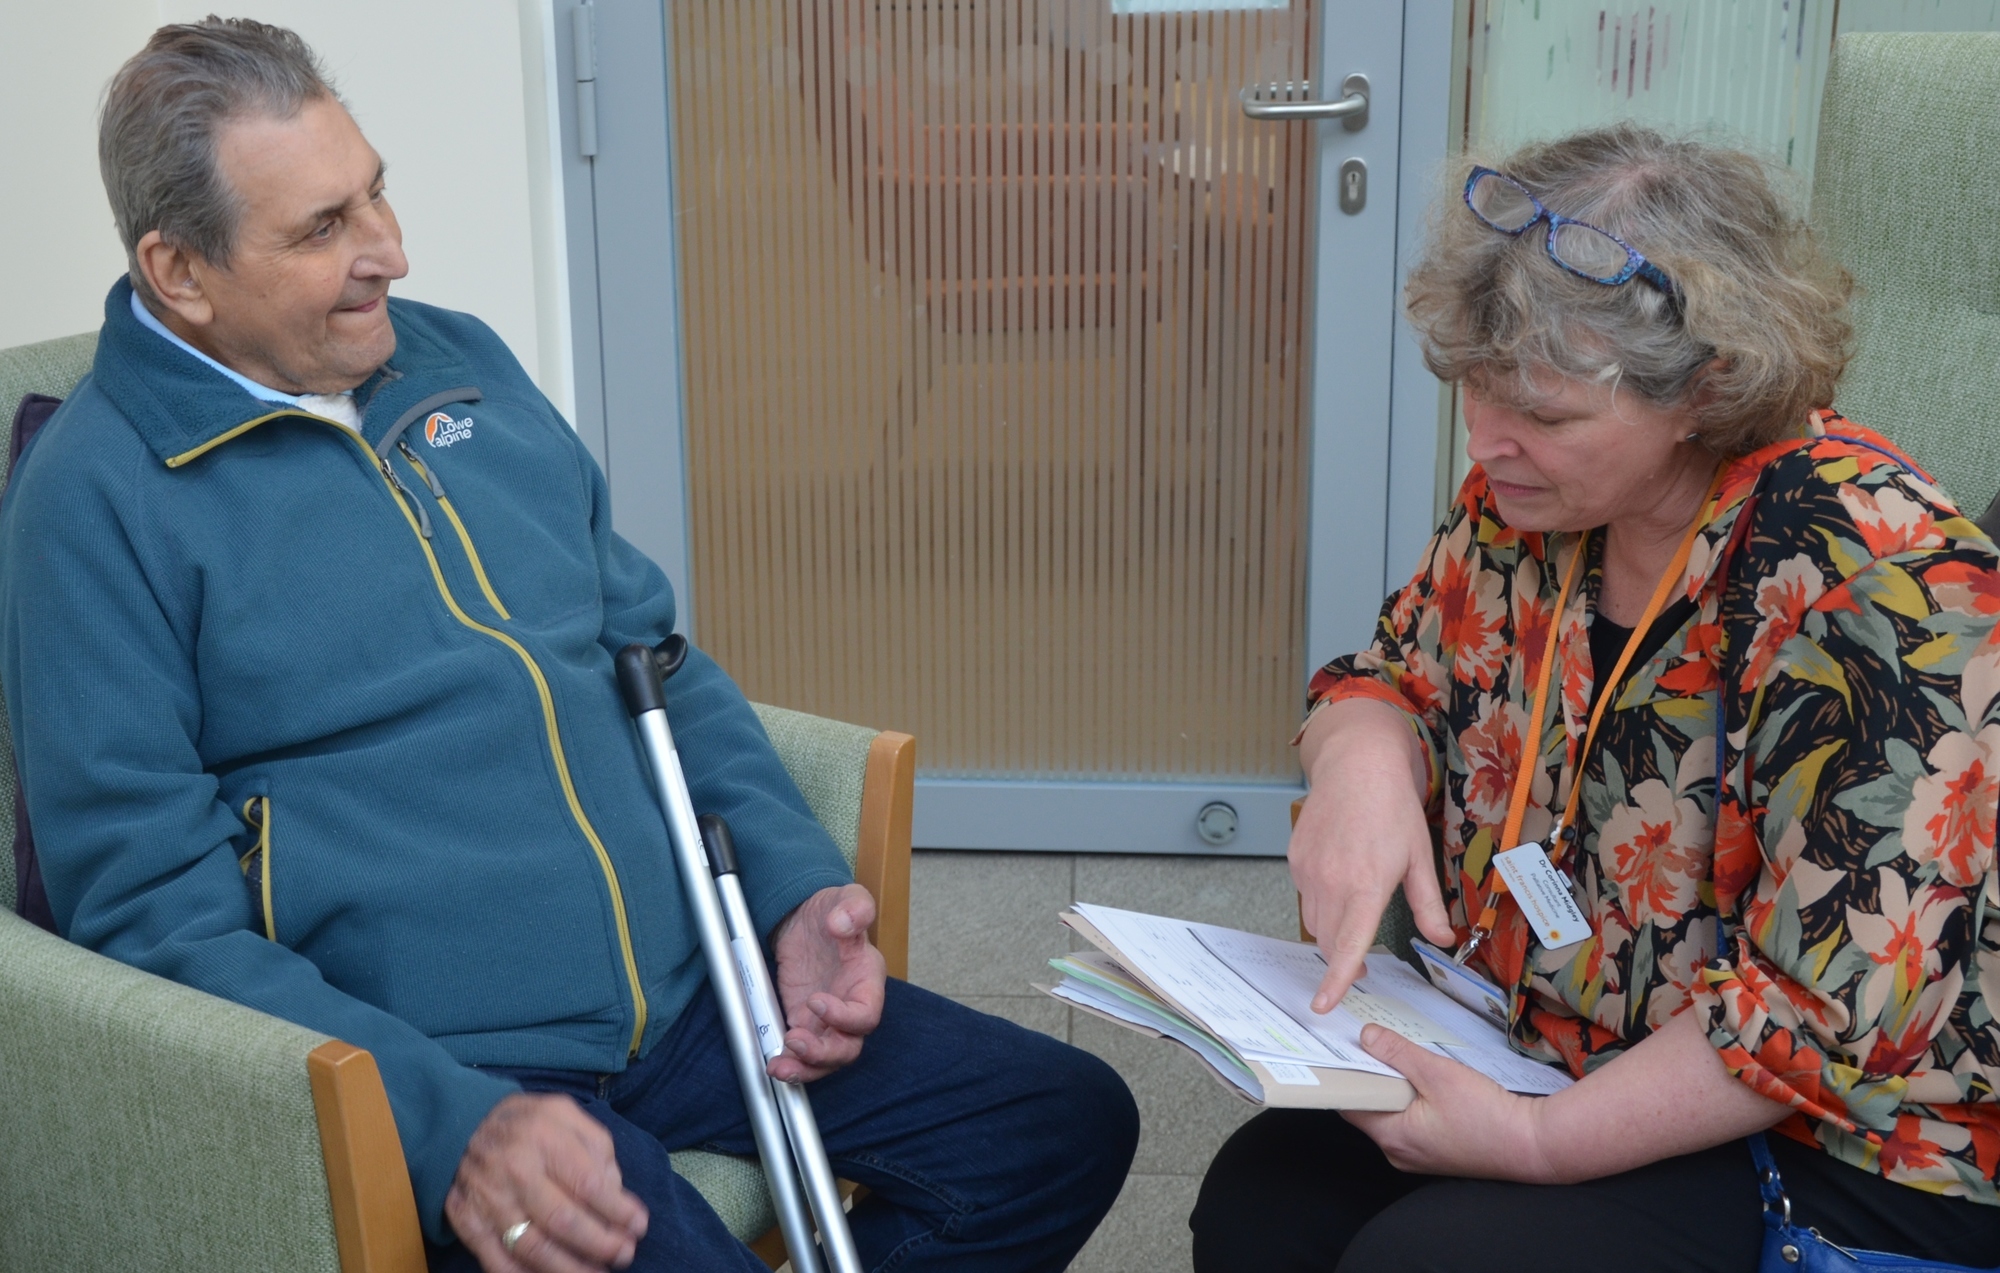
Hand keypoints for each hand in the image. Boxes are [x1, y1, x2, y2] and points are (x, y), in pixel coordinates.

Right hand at [446, 1092, 647, 1272]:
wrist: (463, 1125)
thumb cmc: (528, 1123)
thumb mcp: (567, 1115)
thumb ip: (597, 1149)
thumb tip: (617, 1194)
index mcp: (544, 1138)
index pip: (588, 1184)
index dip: (618, 1211)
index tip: (639, 1225)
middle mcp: (515, 1170)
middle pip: (562, 1221)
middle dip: (600, 1244)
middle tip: (625, 1254)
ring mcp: (488, 1200)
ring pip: (533, 1248)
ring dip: (570, 1268)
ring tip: (597, 1272)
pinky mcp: (468, 1222)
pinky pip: (498, 1262)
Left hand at [770, 883, 885, 1081]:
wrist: (806, 918)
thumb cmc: (833, 911)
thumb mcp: (846, 898)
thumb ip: (853, 907)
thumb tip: (844, 921)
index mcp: (867, 981)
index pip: (866, 1014)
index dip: (844, 1017)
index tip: (815, 1000)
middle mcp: (851, 1006)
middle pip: (848, 1047)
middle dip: (823, 1053)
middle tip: (794, 1042)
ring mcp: (827, 1018)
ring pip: (826, 1058)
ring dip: (805, 1067)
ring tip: (779, 1066)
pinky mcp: (803, 1021)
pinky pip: (803, 1053)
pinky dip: (790, 1062)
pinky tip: (772, 1063)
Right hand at [1292, 699, 1454, 1011]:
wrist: (1357, 765)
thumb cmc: (1392, 808)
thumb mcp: (1419, 857)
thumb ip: (1429, 905)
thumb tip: (1443, 940)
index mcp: (1366, 887)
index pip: (1347, 945)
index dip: (1335, 980)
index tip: (1323, 1005)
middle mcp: (1332, 882)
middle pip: (1329, 940)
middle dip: (1342, 958)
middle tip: (1362, 965)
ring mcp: (1309, 870)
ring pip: (1315, 920)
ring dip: (1332, 929)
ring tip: (1354, 909)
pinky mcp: (1296, 859)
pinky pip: (1306, 895)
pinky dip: (1322, 900)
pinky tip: (1340, 877)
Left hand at [1341, 1024, 1553, 1182]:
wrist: (1531, 1145)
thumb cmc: (1486, 1115)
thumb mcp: (1437, 1073)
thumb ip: (1398, 1054)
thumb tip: (1366, 1037)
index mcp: (1392, 1137)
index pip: (1350, 1104)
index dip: (1345, 1074)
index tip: (1343, 1048)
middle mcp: (1398, 1153)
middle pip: (1370, 1108)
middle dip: (1374, 1076)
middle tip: (1376, 1044)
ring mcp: (1418, 1156)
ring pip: (1393, 1114)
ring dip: (1396, 1087)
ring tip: (1403, 1058)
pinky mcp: (1436, 1152)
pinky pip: (1412, 1122)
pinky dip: (1414, 1100)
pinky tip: (1427, 1081)